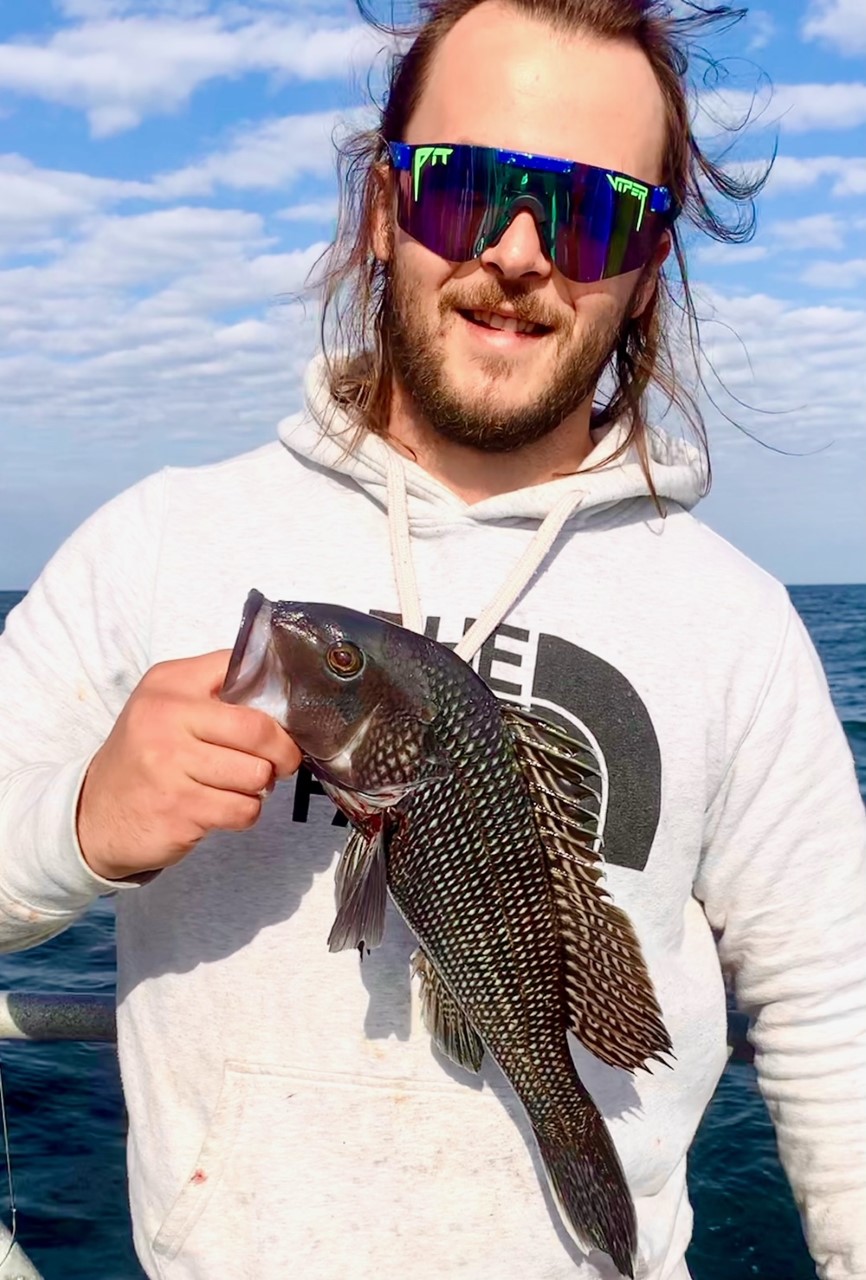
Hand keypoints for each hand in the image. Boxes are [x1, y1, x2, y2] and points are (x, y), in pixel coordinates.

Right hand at [76, 650, 300, 880]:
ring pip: (256, 774)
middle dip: (283, 751)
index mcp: (170, 683)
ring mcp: (170, 765)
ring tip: (240, 784)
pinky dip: (244, 811)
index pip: (240, 669)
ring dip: (260, 786)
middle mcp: (166, 717)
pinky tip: (223, 805)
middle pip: (258, 729)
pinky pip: (244, 809)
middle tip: (282, 761)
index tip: (283, 716)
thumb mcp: (167, 707)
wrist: (96, 814)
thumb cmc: (147, 757)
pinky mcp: (179, 808)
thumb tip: (283, 702)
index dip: (273, 695)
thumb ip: (216, 694)